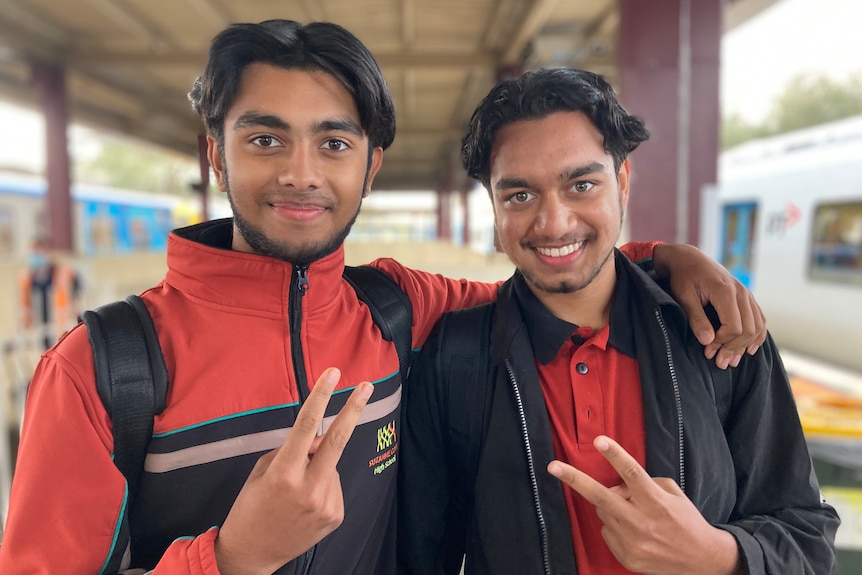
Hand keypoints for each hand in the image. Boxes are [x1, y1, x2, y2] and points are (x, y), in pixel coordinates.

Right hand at [214, 368, 373, 574]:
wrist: (251, 554)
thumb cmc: (250, 507)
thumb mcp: (262, 472)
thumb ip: (291, 451)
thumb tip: (320, 438)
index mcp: (284, 474)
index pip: (305, 426)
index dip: (321, 396)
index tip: (332, 374)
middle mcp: (308, 488)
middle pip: (337, 440)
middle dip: (353, 409)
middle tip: (366, 385)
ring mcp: (325, 504)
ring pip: (331, 465)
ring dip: (319, 466)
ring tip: (296, 490)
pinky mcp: (335, 515)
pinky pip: (333, 485)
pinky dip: (322, 484)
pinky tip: (305, 502)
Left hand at [548, 435, 742, 574]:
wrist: (701, 562)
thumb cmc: (686, 521)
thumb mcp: (673, 493)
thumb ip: (645, 483)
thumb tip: (617, 486)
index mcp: (656, 501)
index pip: (632, 473)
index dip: (614, 455)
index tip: (599, 441)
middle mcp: (642, 522)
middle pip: (601, 496)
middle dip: (574, 480)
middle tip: (553, 467)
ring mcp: (632, 541)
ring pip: (603, 512)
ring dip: (610, 506)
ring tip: (633, 513)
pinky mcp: (626, 556)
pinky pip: (607, 532)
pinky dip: (615, 526)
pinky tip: (636, 531)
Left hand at [652, 244, 765, 368]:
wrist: (689, 258)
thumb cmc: (683, 277)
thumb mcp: (683, 296)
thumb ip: (696, 318)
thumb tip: (708, 341)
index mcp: (725, 291)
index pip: (734, 327)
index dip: (723, 342)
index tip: (707, 351)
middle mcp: (741, 292)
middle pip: (749, 329)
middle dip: (734, 349)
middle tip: (720, 363)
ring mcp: (747, 294)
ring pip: (757, 326)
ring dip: (746, 346)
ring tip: (732, 360)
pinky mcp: (747, 297)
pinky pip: (759, 319)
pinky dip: (757, 335)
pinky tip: (749, 348)